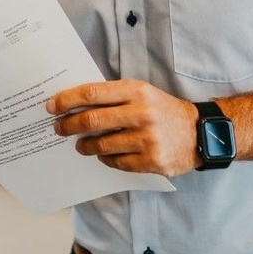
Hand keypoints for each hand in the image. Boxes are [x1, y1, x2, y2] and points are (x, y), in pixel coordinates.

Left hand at [47, 80, 199, 176]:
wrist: (200, 133)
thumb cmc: (163, 110)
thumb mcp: (143, 93)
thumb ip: (114, 96)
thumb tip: (75, 103)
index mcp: (137, 91)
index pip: (92, 93)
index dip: (67, 100)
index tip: (51, 106)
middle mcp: (141, 113)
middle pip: (92, 120)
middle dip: (68, 125)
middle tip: (58, 129)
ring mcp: (147, 139)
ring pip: (101, 145)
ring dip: (84, 145)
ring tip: (80, 145)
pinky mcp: (152, 161)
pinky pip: (116, 162)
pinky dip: (105, 158)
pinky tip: (103, 154)